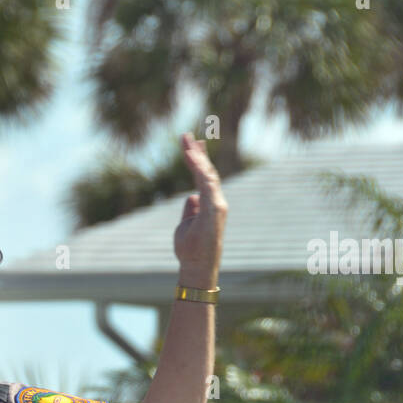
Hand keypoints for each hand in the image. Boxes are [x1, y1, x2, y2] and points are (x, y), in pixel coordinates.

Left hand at [172, 132, 226, 281]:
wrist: (197, 266)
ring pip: (207, 174)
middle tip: (186, 136)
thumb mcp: (186, 224)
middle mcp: (216, 202)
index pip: (203, 177)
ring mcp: (216, 205)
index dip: (197, 161)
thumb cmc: (191, 249)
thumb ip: (190, 209)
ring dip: (196, 157)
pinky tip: (190, 156)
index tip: (189, 146)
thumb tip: (190, 196)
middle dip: (196, 153)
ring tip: (185, 142)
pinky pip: (206, 182)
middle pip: (207, 172)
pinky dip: (198, 168)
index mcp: (210, 204)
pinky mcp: (214, 208)